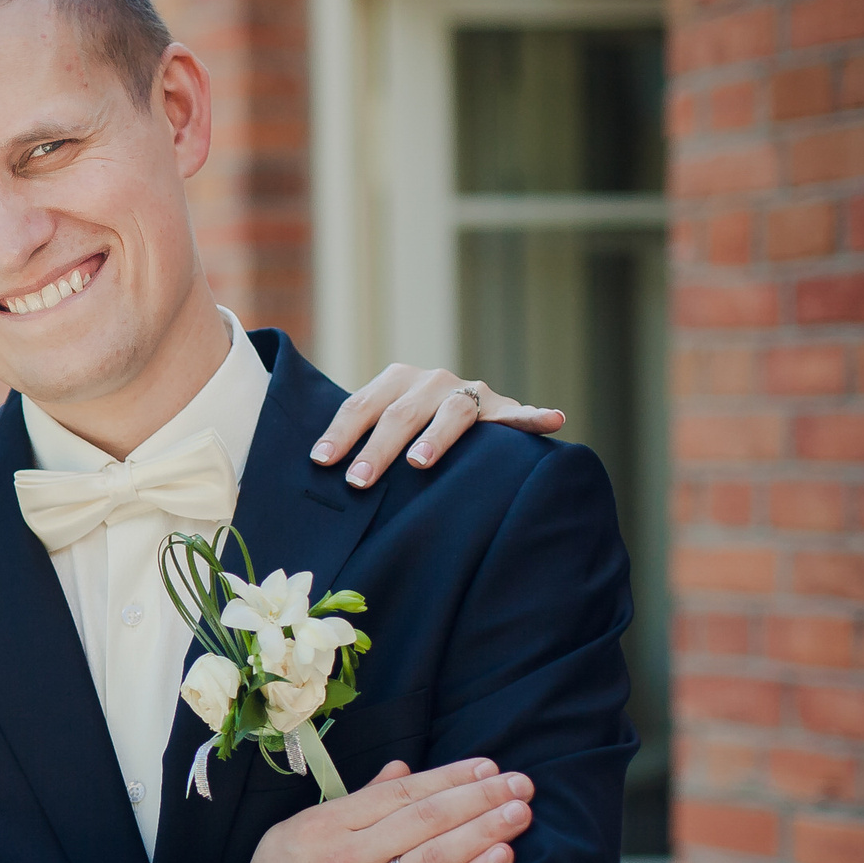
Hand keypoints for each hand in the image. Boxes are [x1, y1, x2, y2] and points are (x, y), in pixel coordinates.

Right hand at [240, 758, 532, 862]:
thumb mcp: (300, 828)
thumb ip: (355, 801)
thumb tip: (403, 772)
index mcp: (326, 827)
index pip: (399, 796)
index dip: (447, 778)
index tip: (486, 767)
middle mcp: (348, 859)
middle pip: (424, 821)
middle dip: (477, 799)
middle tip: (520, 784)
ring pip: (435, 858)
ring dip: (483, 832)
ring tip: (521, 813)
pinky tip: (500, 858)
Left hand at [310, 366, 565, 487]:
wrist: (460, 418)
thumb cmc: (406, 435)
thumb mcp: (381, 428)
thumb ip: (357, 439)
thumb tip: (310, 468)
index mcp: (396, 381)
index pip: (363, 405)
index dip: (342, 433)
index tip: (323, 461)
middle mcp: (433, 382)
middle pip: (402, 413)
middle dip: (379, 448)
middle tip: (360, 481)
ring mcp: (471, 393)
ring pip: (453, 412)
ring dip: (437, 437)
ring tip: (420, 462)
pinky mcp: (505, 411)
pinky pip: (521, 416)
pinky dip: (536, 417)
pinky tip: (553, 420)